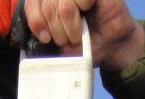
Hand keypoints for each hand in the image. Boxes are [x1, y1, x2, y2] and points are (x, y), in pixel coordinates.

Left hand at [22, 0, 144, 70]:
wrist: (112, 47)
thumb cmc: (87, 44)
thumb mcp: (60, 44)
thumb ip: (45, 33)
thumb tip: (35, 28)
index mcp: (49, 2)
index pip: (32, 2)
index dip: (35, 20)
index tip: (45, 38)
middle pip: (48, 5)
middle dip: (57, 29)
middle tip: (69, 38)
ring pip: (63, 4)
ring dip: (71, 25)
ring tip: (79, 32)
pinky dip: (84, 8)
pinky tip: (89, 10)